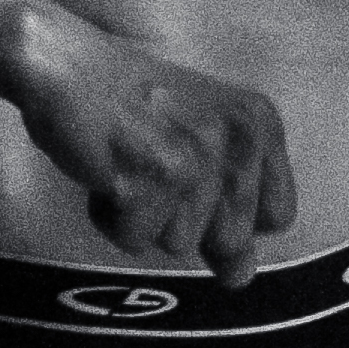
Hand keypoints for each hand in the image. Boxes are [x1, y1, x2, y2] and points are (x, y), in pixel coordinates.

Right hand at [8, 9, 297, 284]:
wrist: (70, 68)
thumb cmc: (134, 110)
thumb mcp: (201, 144)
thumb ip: (230, 208)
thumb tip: (242, 279)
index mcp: (261, 125)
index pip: (278, 215)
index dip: (234, 218)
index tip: (198, 187)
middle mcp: (238, 139)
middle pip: (229, 239)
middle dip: (184, 220)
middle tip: (157, 169)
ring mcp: (195, 158)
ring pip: (177, 242)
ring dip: (144, 217)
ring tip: (130, 167)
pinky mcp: (148, 178)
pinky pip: (133, 238)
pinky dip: (111, 217)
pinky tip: (107, 172)